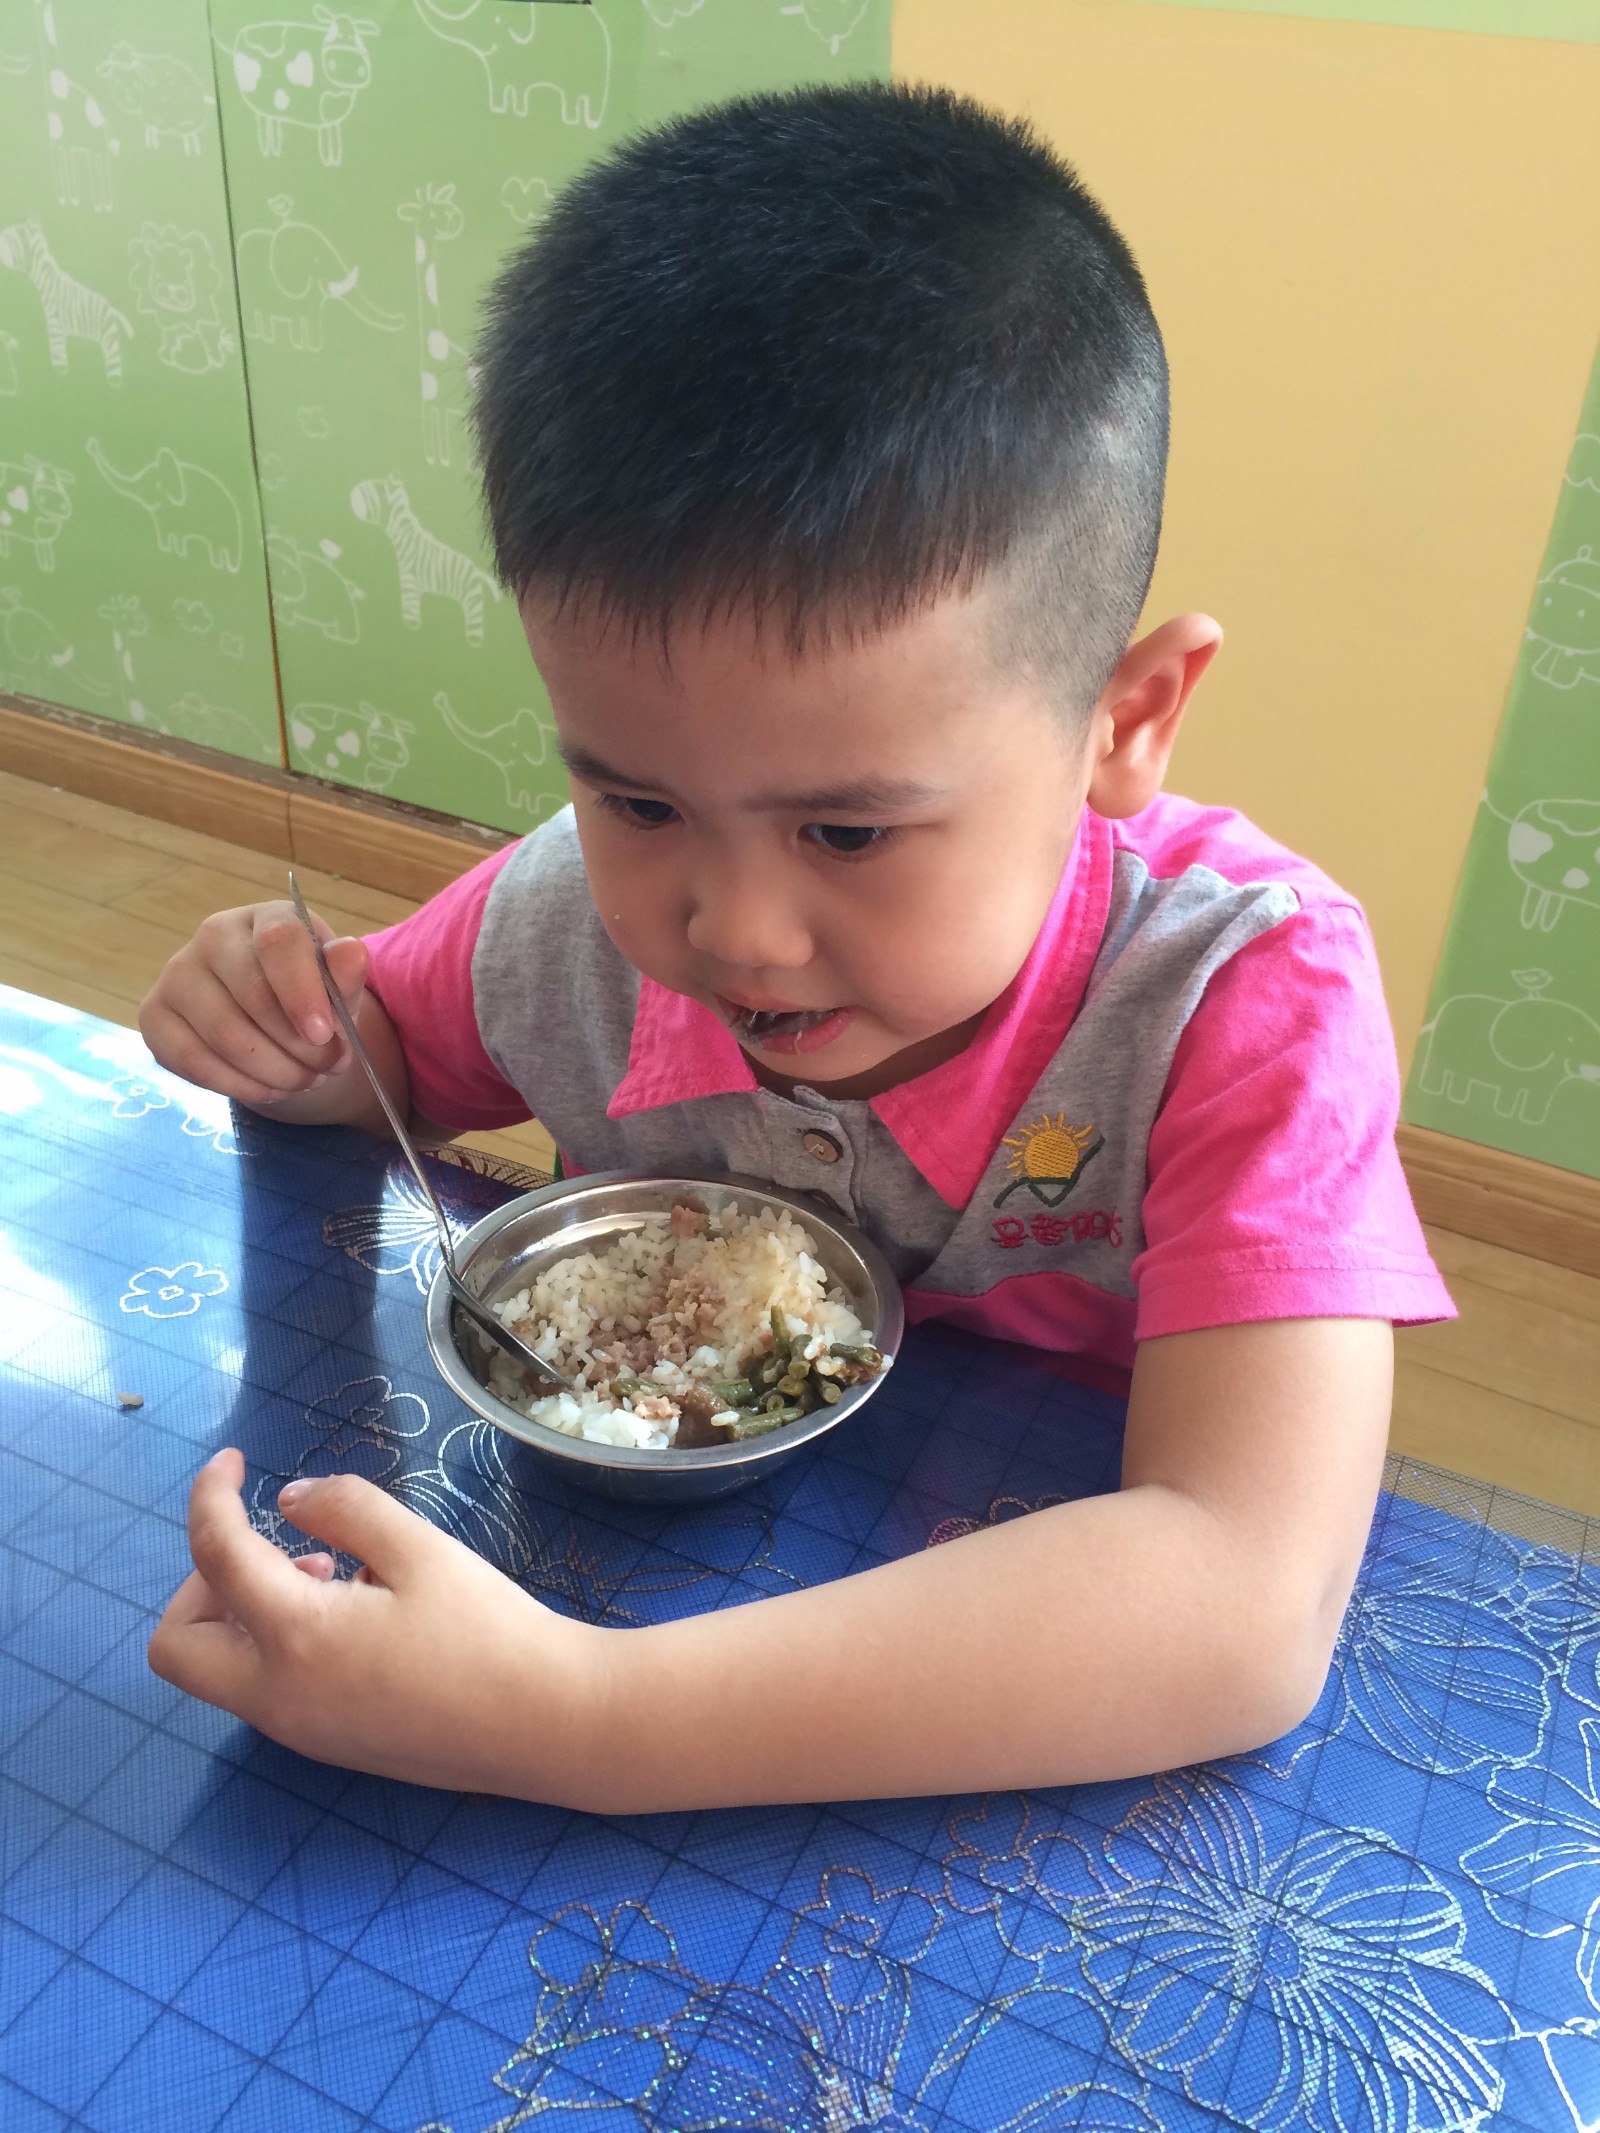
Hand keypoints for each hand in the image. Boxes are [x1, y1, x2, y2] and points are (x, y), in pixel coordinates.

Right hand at [139, 900, 368, 1105]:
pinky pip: (195, 1062)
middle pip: (253, 995)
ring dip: (277, 1071)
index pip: (278, 941)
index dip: (303, 991)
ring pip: (226, 1036)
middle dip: (300, 1046)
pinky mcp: (155, 1017)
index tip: (325, 1034)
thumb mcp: (338, 984)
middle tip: (330, 1067)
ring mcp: (176, 975)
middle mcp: (212, 936)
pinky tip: (271, 1088)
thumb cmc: (307, 993)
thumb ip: (346, 974)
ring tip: (307, 1080)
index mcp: (264, 918)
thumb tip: (351, 954)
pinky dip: (241, 1085)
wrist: (268, 1016)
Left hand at [148, 1450, 602, 1795]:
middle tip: (271, 1544)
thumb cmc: (488, 1631)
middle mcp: (278, 1697)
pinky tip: (352, 1614)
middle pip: (178, 1645)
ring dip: (243, 1612)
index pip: (214, 1556)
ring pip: (220, 1671)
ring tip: (328, 1570)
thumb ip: (345, 1509)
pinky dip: (276, 1642)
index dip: (211, 1498)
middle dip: (201, 1582)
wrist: (544, 1724)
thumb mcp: (419, 1548)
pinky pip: (265, 1688)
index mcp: (296, 1637)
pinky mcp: (326, 1745)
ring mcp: (298, 1731)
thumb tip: (288, 1501)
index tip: (230, 1461)